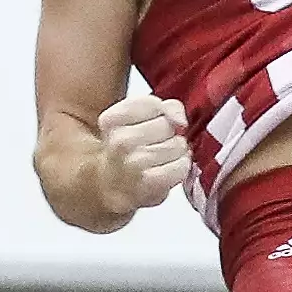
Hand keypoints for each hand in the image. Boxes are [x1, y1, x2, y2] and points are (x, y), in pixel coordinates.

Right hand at [94, 88, 191, 216]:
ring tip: (163, 158)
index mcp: (110, 120)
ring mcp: (132, 164)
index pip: (152, 104)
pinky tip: (169, 169)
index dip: (162, 113)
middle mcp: (118, 141)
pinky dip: (180, 167)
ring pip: (177, 145)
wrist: (115, 187)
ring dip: (178, 152)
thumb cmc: (131, 149)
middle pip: (168, 125)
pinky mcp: (148, 183)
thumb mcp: (142, 118)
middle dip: (171, 134)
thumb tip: (179, 121)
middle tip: (158, 144)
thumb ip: (167, 108)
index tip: (154, 122)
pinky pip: (180, 166)